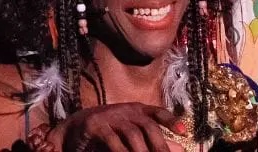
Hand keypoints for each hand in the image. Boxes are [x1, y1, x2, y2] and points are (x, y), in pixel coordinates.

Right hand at [38, 103, 181, 151]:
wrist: (73, 128)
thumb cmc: (108, 132)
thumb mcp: (130, 134)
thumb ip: (151, 141)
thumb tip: (179, 149)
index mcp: (136, 110)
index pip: (157, 113)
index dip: (171, 120)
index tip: (184, 132)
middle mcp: (125, 111)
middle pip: (148, 127)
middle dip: (160, 146)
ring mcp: (110, 116)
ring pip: (133, 134)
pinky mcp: (95, 126)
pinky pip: (112, 142)